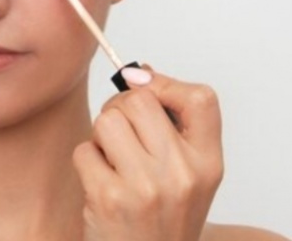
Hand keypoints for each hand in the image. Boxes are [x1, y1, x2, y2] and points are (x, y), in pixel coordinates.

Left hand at [73, 65, 223, 240]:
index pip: (201, 99)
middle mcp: (181, 174)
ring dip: (102, 136)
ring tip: (113, 160)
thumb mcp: (188, 176)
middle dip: (121, 109)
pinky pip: (84, 150)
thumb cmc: (164, 217)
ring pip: (107, 120)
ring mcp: (145, 187)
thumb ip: (172, 127)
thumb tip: (139, 73)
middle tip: (121, 132)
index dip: (167, 84)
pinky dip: (86, 162)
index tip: (146, 89)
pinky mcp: (109, 198)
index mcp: (208, 164)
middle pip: (140, 101)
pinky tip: (101, 183)